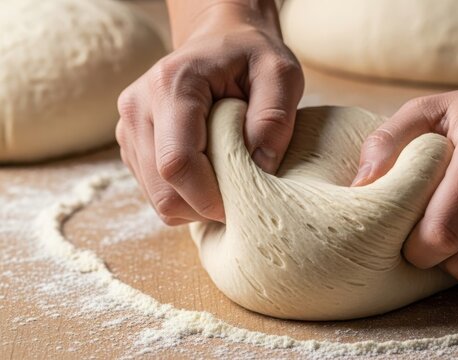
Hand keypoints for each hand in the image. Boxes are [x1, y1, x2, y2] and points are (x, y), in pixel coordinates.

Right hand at [116, 2, 303, 224]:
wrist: (220, 39)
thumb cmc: (252, 55)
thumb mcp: (281, 74)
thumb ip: (275, 118)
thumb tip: (261, 170)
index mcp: (171, 85)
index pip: (177, 163)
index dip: (210, 198)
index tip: (244, 203)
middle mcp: (138, 107)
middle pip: (163, 190)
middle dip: (205, 206)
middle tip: (241, 195)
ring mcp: (129, 127)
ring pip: (157, 198)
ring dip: (195, 203)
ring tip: (227, 176)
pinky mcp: (132, 144)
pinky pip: (156, 192)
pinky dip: (185, 196)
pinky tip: (209, 172)